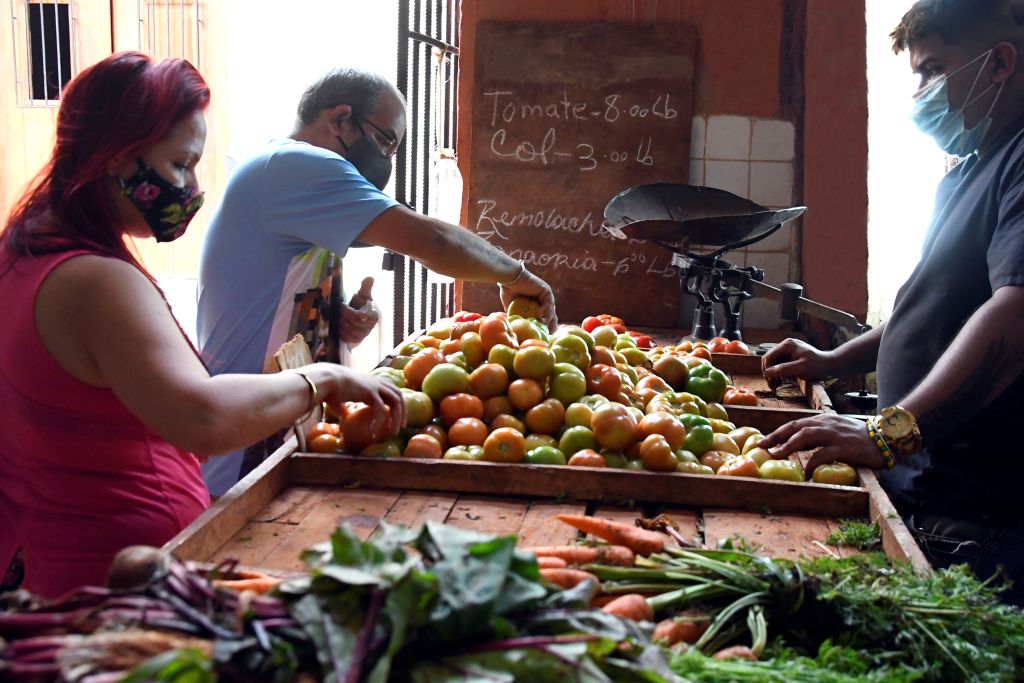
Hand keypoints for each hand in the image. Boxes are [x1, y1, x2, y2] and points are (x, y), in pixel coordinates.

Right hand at [312, 363, 405, 436]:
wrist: (324, 380)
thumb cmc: (327, 388)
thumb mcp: (337, 398)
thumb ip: (342, 406)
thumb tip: (341, 414)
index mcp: (370, 381)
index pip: (391, 389)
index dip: (396, 402)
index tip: (396, 416)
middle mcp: (375, 382)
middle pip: (398, 394)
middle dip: (402, 411)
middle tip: (401, 426)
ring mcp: (374, 386)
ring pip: (395, 402)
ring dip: (397, 418)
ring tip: (394, 432)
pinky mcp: (370, 392)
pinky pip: (381, 410)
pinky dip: (380, 422)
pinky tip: (374, 433)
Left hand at [339, 277, 378, 344]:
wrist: (360, 315)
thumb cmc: (361, 304)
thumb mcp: (363, 295)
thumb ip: (366, 287)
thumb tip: (370, 278)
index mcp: (373, 315)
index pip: (361, 317)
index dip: (349, 312)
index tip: (341, 305)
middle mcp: (369, 326)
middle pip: (354, 325)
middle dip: (343, 318)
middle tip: (336, 311)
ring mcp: (363, 334)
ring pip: (350, 333)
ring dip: (340, 325)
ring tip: (335, 318)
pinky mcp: (356, 340)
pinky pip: (347, 339)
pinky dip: (340, 333)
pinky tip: (336, 326)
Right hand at [499, 269, 557, 330]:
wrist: (509, 277)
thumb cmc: (508, 290)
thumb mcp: (511, 307)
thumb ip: (516, 316)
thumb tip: (514, 329)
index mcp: (537, 304)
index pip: (544, 318)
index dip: (544, 328)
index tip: (542, 337)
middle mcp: (543, 300)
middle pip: (552, 316)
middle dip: (550, 327)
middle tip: (546, 336)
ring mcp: (546, 295)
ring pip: (551, 311)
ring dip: (548, 320)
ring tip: (542, 327)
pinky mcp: (546, 291)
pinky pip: (549, 303)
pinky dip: (545, 310)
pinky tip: (540, 316)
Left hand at [758, 413, 885, 477]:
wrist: (886, 437)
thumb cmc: (861, 437)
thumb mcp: (836, 429)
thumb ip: (820, 434)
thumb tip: (800, 443)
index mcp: (823, 419)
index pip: (795, 424)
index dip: (778, 432)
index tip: (764, 441)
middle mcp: (826, 424)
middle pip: (795, 427)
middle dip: (776, 436)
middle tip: (761, 446)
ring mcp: (835, 434)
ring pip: (805, 436)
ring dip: (787, 446)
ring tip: (775, 455)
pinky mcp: (844, 447)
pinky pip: (823, 455)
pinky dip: (812, 464)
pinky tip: (805, 474)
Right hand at [762, 338, 832, 387]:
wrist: (830, 366)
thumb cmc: (817, 366)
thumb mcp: (800, 369)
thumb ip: (784, 369)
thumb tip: (767, 372)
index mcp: (787, 345)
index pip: (768, 356)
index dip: (766, 369)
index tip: (770, 382)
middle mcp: (786, 346)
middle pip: (769, 359)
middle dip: (769, 373)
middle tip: (772, 386)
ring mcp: (788, 351)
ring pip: (774, 363)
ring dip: (773, 374)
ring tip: (776, 385)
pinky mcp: (791, 357)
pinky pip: (780, 365)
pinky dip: (779, 373)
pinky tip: (782, 381)